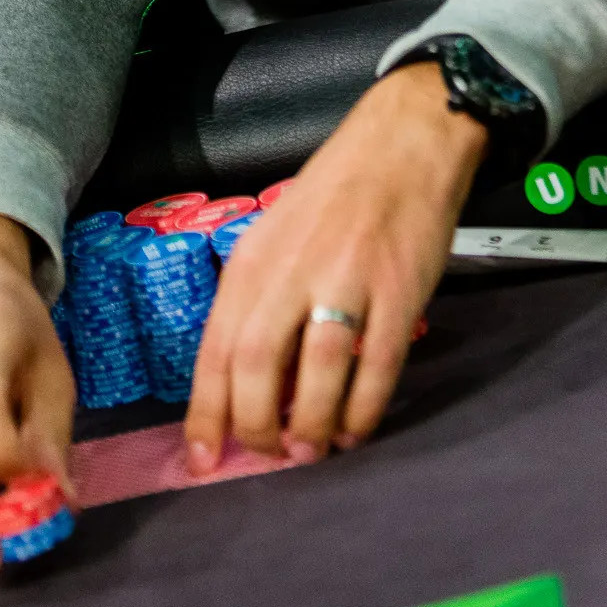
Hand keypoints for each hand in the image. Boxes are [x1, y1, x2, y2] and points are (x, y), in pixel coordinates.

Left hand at [184, 62, 485, 471]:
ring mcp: (347, 281)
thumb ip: (260, 302)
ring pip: (317, 374)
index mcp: (252, 261)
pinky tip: (356, 428)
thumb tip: (251, 386)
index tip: (203, 462)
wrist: (402, 144)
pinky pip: (376, 367)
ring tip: (313, 449)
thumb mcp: (276, 238)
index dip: (207, 415)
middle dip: (258, 427)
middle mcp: (290, 272)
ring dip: (311, 426)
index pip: (216, 351)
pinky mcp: (398, 291)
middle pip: (257, 367)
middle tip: (272, 455)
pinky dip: (363, 410)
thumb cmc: (334, 196)